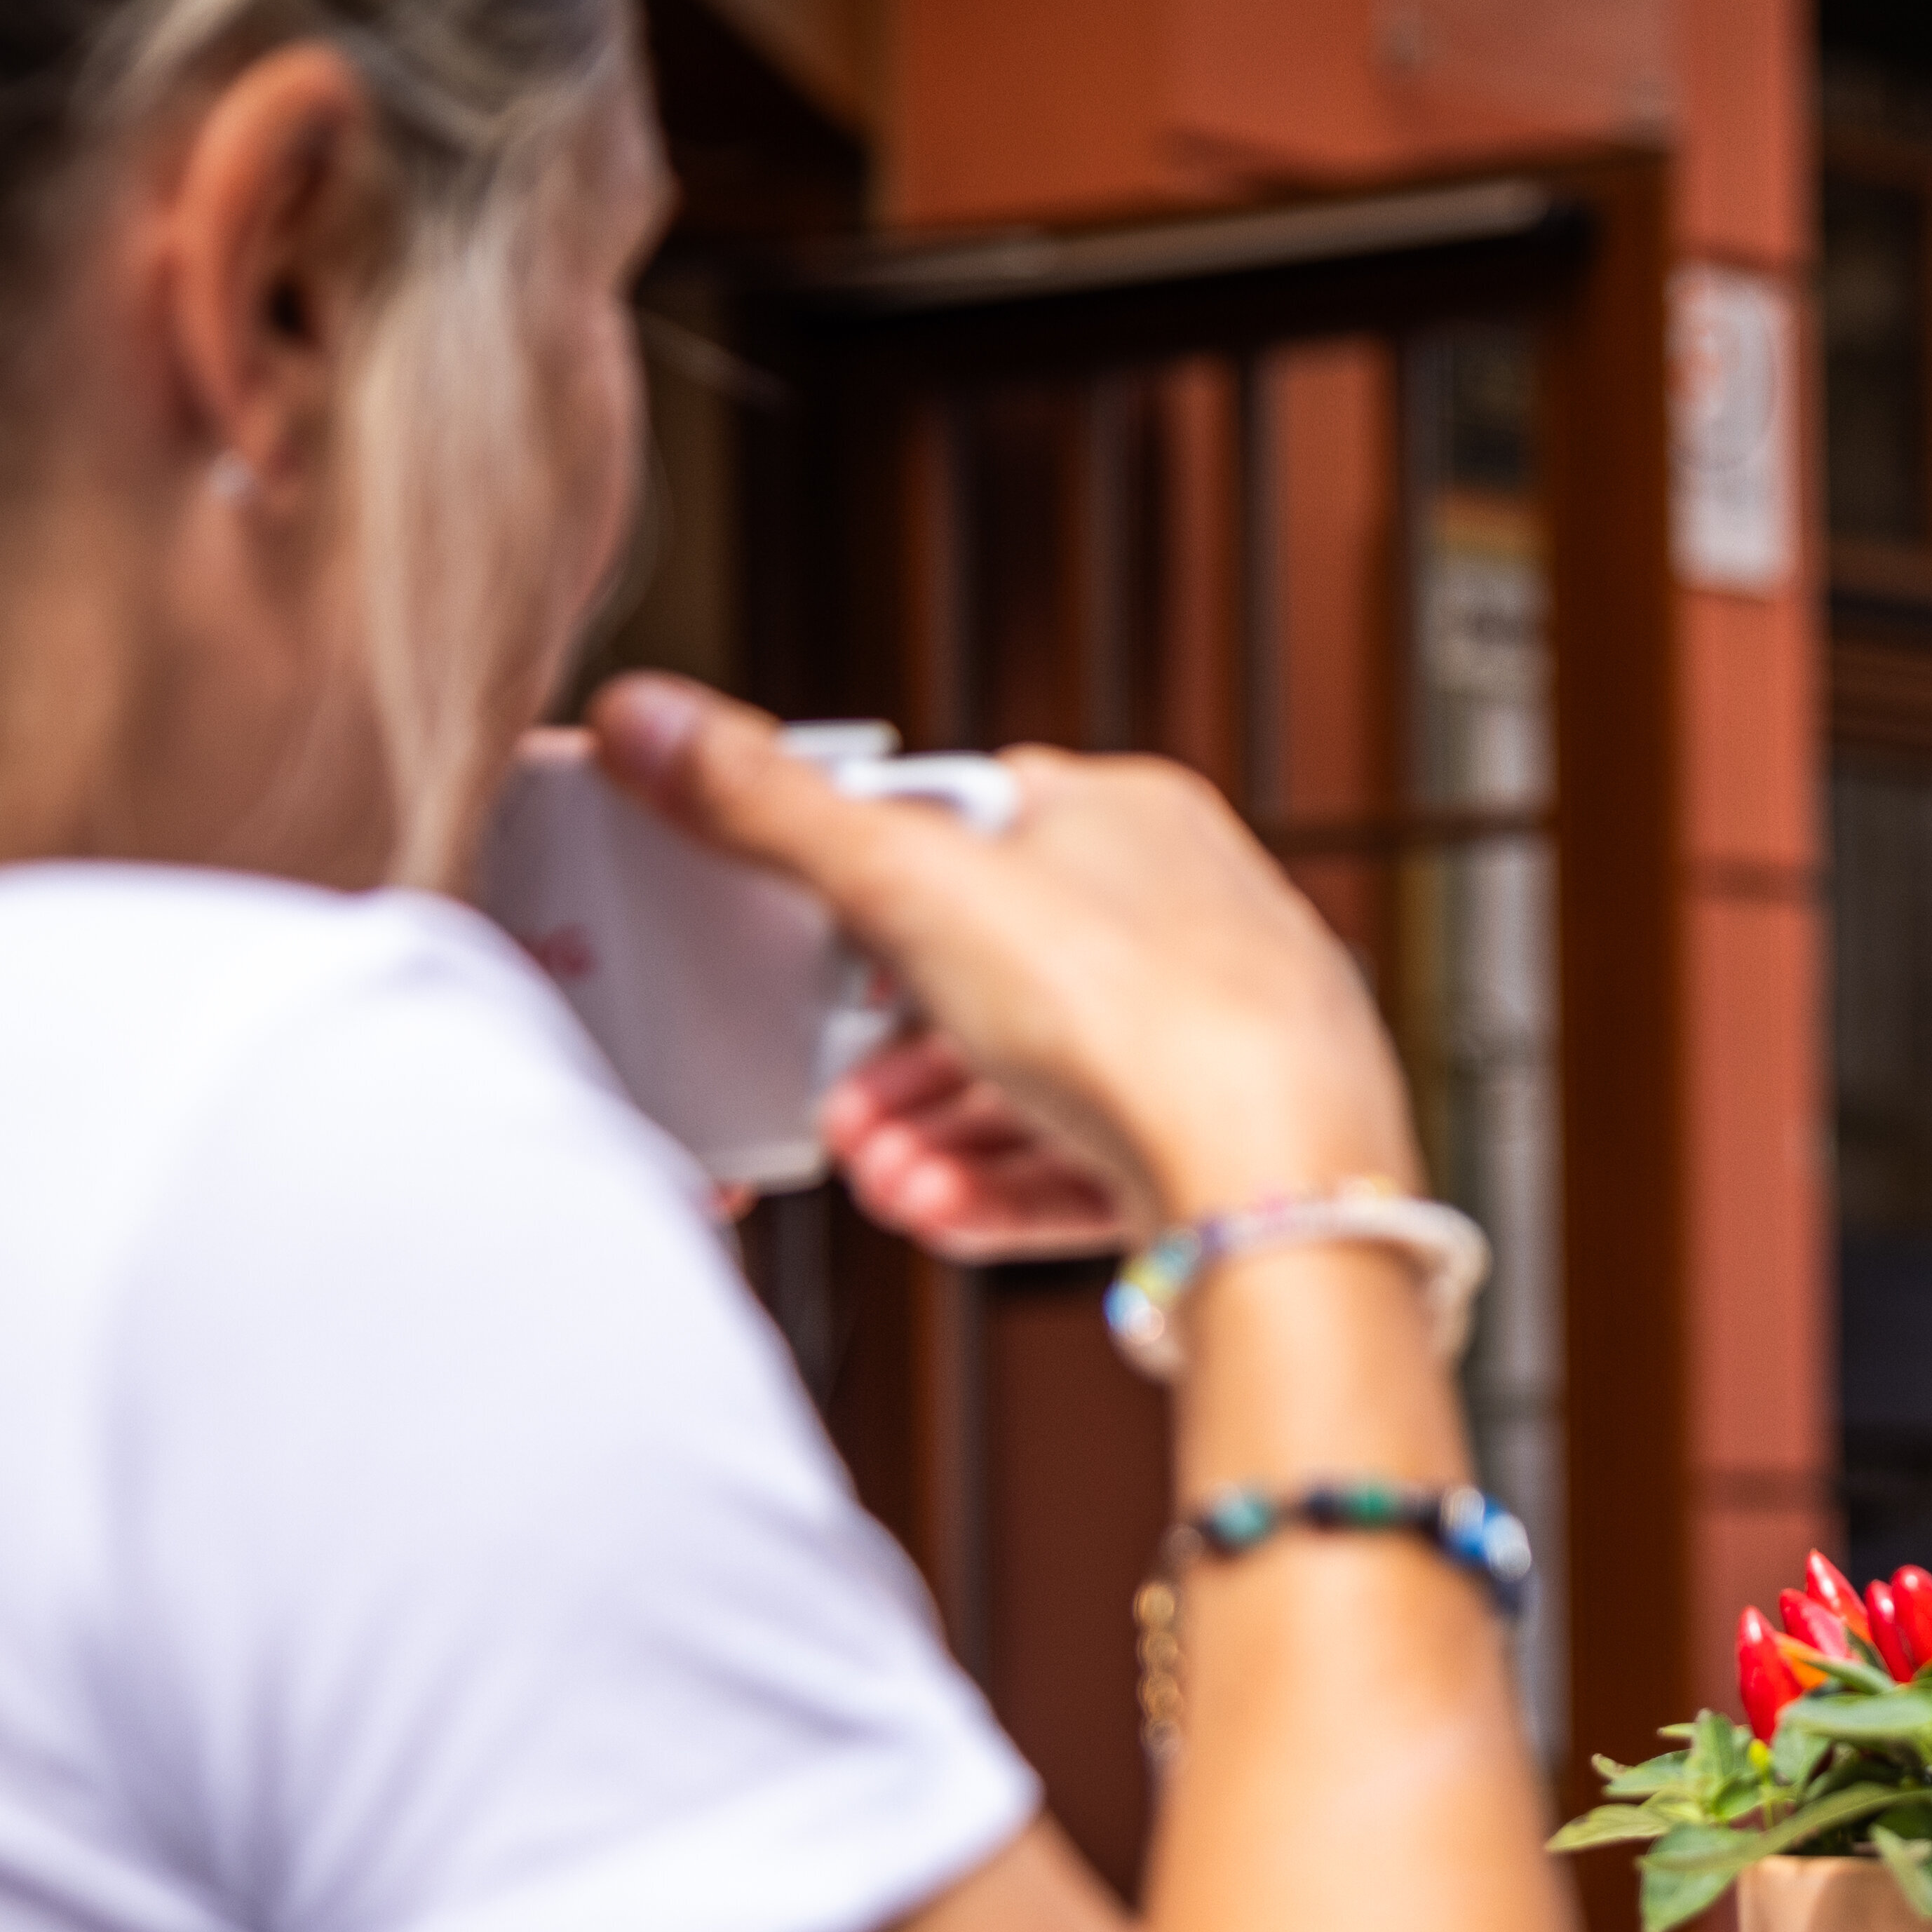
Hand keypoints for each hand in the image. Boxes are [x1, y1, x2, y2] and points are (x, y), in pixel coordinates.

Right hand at [593, 677, 1417, 1235]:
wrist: (1279, 1185)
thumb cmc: (1140, 1010)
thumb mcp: (915, 885)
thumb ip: (773, 811)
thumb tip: (652, 721)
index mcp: (1134, 820)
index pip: (976, 831)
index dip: (877, 900)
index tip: (816, 963)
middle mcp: (1193, 919)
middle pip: (1000, 977)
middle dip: (896, 1053)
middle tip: (837, 1104)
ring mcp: (1221, 1038)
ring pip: (1043, 1081)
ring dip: (936, 1131)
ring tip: (882, 1173)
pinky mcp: (1232, 1148)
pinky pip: (1094, 1160)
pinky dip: (1006, 1186)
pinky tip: (942, 1210)